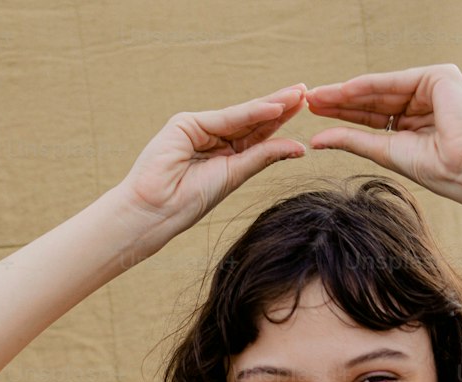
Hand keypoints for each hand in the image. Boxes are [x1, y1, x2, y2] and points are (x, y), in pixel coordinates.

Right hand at [115, 84, 307, 238]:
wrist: (155, 210)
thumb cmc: (189, 202)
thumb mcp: (234, 176)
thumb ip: (262, 157)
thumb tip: (298, 147)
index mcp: (223, 155)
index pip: (256, 135)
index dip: (280, 123)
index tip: (304, 112)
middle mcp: (212, 137)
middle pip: (252, 120)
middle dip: (279, 106)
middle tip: (306, 92)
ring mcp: (199, 127)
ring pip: (243, 114)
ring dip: (271, 104)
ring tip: (298, 95)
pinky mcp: (187, 123)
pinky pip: (227, 118)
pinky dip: (252, 113)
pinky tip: (275, 108)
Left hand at [304, 64, 461, 208]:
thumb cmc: (434, 170)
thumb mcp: (385, 152)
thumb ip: (353, 140)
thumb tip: (317, 140)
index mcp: (417, 123)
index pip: (374, 115)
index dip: (344, 114)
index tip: (315, 115)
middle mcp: (425, 101)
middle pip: (374, 100)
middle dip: (340, 101)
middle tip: (309, 101)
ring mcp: (432, 86)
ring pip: (381, 89)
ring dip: (347, 93)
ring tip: (317, 97)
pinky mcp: (439, 76)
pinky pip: (394, 81)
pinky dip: (367, 86)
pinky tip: (341, 91)